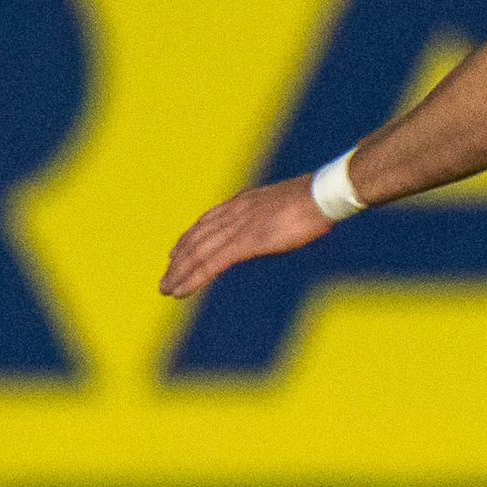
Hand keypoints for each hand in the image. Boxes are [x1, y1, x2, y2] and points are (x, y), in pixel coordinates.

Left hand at [161, 177, 330, 298]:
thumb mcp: (285, 204)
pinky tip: (181, 290)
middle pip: (196, 238)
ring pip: (197, 253)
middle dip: (178, 260)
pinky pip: (211, 263)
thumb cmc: (314, 200)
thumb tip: (272, 222)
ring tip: (167, 289)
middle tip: (166, 278)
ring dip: (179, 273)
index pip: (205, 222)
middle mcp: (232, 212)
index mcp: (242, 202)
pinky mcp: (245, 242)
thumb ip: (270, 214)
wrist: (321, 195)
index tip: (175, 253)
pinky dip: (192, 278)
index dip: (188, 239)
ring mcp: (237, 227)